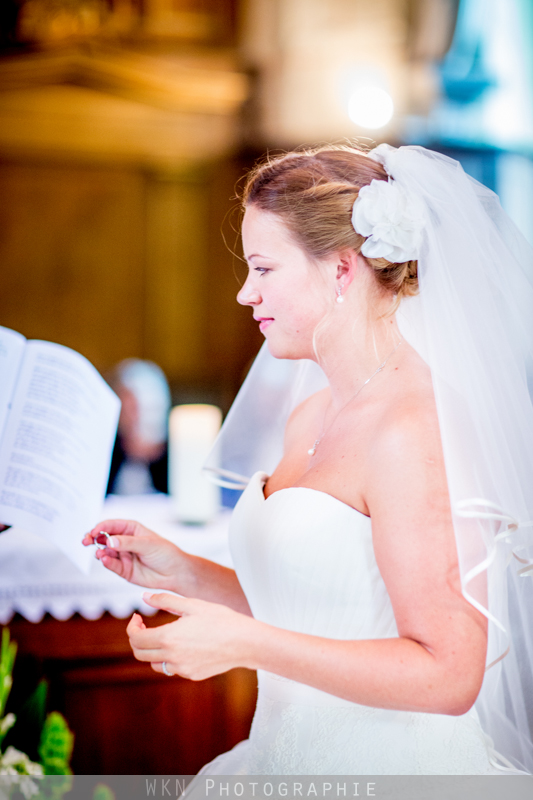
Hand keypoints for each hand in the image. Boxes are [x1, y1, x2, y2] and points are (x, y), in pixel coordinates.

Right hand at [82, 520, 181, 591]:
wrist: (175, 573)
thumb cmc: (165, 553)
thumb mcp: (147, 544)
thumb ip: (128, 543)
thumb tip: (109, 541)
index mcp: (131, 529)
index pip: (112, 525)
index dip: (101, 527)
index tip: (93, 532)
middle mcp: (125, 542)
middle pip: (104, 538)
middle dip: (93, 538)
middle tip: (86, 541)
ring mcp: (123, 556)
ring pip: (105, 552)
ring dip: (100, 552)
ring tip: (100, 554)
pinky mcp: (123, 570)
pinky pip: (111, 565)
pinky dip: (106, 562)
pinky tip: (104, 560)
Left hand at [126, 593, 255, 680]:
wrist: (245, 642)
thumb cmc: (221, 619)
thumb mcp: (192, 604)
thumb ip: (165, 600)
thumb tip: (144, 597)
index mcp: (168, 638)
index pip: (136, 638)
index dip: (132, 627)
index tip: (137, 618)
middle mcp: (172, 657)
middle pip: (140, 653)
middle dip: (137, 639)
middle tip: (145, 626)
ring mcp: (182, 669)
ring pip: (154, 663)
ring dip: (152, 650)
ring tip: (163, 635)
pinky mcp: (192, 675)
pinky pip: (172, 668)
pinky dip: (169, 658)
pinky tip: (182, 645)